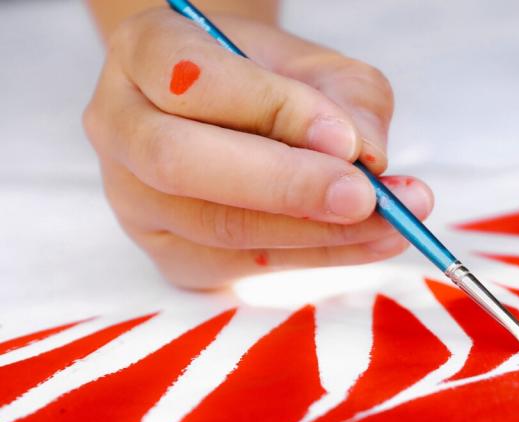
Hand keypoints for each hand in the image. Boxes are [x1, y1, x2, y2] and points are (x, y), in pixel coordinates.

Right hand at [84, 9, 432, 288]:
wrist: (231, 116)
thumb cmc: (270, 81)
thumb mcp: (315, 68)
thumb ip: (346, 100)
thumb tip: (369, 158)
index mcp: (141, 54)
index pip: (193, 81)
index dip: (273, 111)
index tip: (347, 139)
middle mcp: (119, 127)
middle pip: (181, 164)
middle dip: (286, 186)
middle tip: (366, 198)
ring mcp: (134, 201)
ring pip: (219, 227)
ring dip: (318, 231)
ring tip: (395, 223)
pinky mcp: (171, 256)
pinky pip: (246, 266)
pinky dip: (321, 257)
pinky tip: (375, 243)